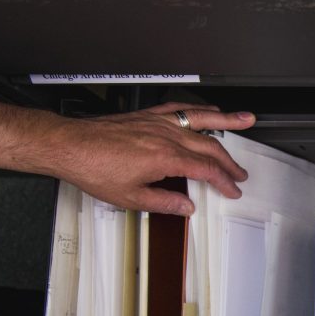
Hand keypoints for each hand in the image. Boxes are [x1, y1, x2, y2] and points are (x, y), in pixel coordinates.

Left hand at [55, 102, 255, 214]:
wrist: (69, 146)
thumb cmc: (93, 168)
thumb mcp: (131, 197)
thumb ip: (164, 202)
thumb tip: (186, 206)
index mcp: (166, 158)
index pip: (207, 170)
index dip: (224, 181)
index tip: (232, 189)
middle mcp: (166, 136)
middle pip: (210, 147)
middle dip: (230, 161)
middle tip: (241, 172)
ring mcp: (158, 122)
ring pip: (202, 119)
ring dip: (227, 120)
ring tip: (245, 119)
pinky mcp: (147, 115)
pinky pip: (179, 109)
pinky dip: (197, 110)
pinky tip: (206, 110)